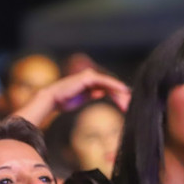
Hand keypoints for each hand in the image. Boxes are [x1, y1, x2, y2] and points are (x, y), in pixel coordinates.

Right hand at [12, 68, 129, 125]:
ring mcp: (90, 76)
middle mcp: (92, 76)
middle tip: (131, 107)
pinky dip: (115, 86)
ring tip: (128, 104)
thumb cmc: (64, 100)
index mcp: (91, 82)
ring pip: (110, 84)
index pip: (108, 88)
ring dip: (120, 94)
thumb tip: (103, 92)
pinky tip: (123, 91)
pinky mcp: (88, 78)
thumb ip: (93, 94)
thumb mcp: (83, 98)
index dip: (118, 97)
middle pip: (111, 86)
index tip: (127, 106)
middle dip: (122, 97)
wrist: (52, 99)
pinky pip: (105, 82)